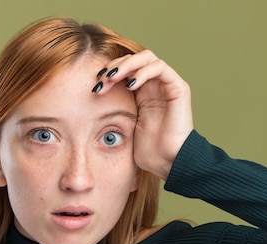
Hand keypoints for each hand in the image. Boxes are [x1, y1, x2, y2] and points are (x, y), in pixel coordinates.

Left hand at [93, 50, 193, 179]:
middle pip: (134, 60)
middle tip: (101, 79)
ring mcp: (167, 85)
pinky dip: (143, 72)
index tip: (95, 84)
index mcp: (142, 93)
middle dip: (115, 66)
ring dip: (126, 65)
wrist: (167, 162)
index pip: (125, 70)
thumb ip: (114, 110)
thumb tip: (87, 103)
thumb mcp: (124, 126)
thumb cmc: (147, 151)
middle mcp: (155, 86)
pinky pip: (160, 68)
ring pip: (147, 58)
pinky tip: (130, 85)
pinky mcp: (179, 88)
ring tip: (112, 78)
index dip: (109, 71)